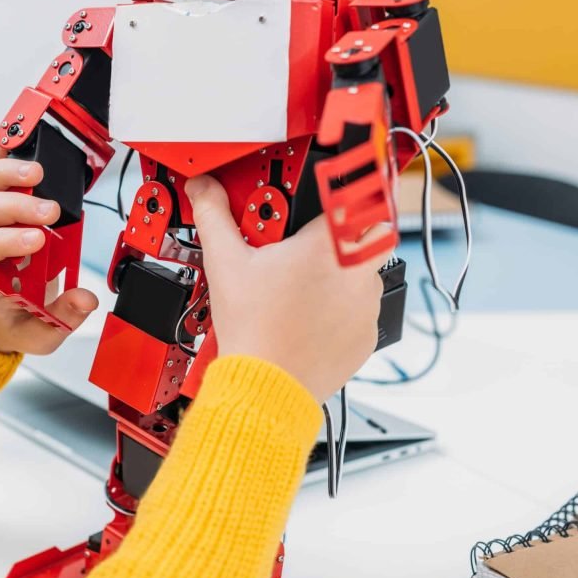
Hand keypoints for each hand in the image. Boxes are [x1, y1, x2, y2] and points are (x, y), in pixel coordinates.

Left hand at [0, 158, 98, 354]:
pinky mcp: (1, 207)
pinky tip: (22, 145)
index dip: (4, 240)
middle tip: (51, 212)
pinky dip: (4, 155)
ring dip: (7, 174)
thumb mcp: (41, 333)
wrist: (4, 315)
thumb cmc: (18, 319)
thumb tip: (85, 298)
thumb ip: (63, 317)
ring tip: (39, 173)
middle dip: (14, 206)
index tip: (38, 241)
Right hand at [186, 176, 387, 402]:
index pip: (359, 196)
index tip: (336, 195)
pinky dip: (343, 307)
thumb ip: (215, 215)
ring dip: (344, 271)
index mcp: (330, 245)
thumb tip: (204, 189)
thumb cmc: (253, 331)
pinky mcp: (367, 335)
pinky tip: (310, 314)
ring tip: (304, 283)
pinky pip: (362, 309)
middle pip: (372, 232)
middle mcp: (358, 272)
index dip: (347, 193)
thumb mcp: (226, 263)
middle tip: (317, 239)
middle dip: (350, 230)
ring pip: (367, 272)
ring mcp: (367, 306)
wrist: (265, 387)